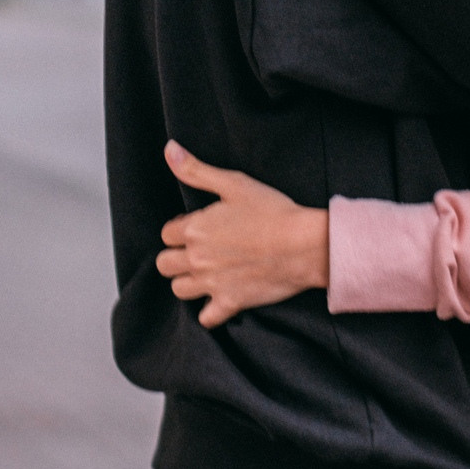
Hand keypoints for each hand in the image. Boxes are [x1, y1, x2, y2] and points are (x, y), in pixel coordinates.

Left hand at [154, 141, 328, 327]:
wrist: (304, 245)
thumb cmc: (272, 211)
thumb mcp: (232, 183)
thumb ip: (196, 170)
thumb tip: (169, 149)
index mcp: (195, 229)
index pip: (166, 234)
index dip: (180, 229)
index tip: (197, 227)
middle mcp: (197, 259)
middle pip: (165, 264)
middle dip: (176, 256)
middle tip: (197, 250)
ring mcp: (213, 284)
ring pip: (179, 289)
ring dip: (187, 281)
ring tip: (204, 272)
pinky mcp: (231, 303)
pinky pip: (206, 318)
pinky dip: (209, 312)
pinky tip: (218, 299)